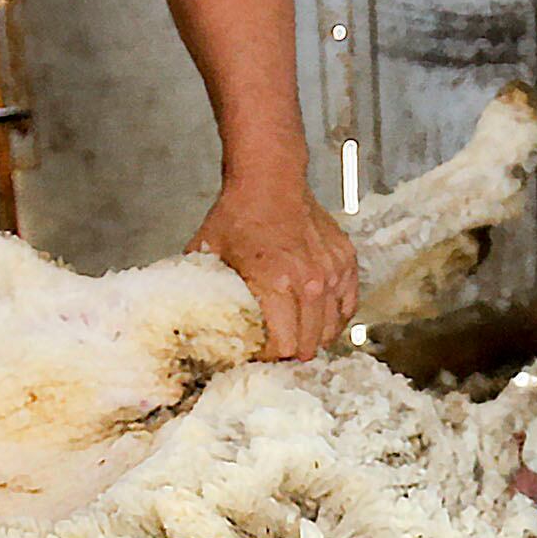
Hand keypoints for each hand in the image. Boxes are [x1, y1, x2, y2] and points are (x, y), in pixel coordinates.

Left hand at [190, 171, 358, 358]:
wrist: (270, 179)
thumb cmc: (238, 214)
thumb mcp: (209, 253)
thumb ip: (202, 290)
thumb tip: (188, 318)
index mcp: (276, 283)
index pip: (285, 345)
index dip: (271, 359)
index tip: (260, 358)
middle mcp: (310, 281)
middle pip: (311, 343)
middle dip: (294, 355)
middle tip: (279, 356)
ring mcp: (331, 272)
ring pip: (332, 328)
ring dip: (316, 339)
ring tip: (300, 342)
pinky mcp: (345, 262)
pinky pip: (348, 304)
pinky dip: (336, 318)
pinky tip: (321, 321)